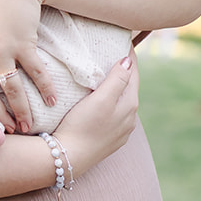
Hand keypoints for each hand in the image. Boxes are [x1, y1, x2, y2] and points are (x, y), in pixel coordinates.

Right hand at [54, 54, 139, 176]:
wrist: (67, 158)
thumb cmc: (82, 126)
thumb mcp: (101, 99)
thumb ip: (117, 79)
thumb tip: (128, 61)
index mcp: (130, 105)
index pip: (133, 73)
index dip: (129, 56)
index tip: (123, 41)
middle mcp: (130, 119)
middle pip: (129, 87)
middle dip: (123, 71)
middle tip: (112, 53)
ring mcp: (120, 131)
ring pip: (121, 102)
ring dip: (116, 88)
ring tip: (105, 74)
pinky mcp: (109, 139)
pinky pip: (114, 115)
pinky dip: (110, 103)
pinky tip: (101, 102)